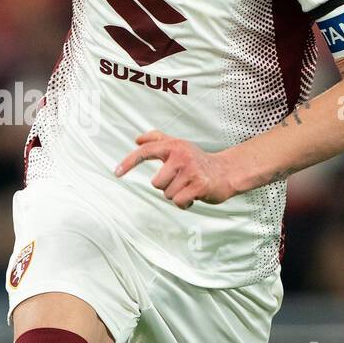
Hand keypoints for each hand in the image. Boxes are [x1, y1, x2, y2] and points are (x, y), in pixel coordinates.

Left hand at [113, 130, 240, 208]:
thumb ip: (158, 139)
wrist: (226, 172)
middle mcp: (181, 155)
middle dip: (167, 186)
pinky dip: (184, 203)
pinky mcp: (199, 185)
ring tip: (189, 186)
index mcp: (173, 146)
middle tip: (181, 180)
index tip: (116, 172)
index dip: (129, 162)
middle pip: (156, 182)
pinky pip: (179, 201)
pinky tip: (193, 195)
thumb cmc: (198, 160)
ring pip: (167, 193)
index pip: (146, 151)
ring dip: (177, 194)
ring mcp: (191, 170)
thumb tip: (137, 139)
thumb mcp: (179, 145)